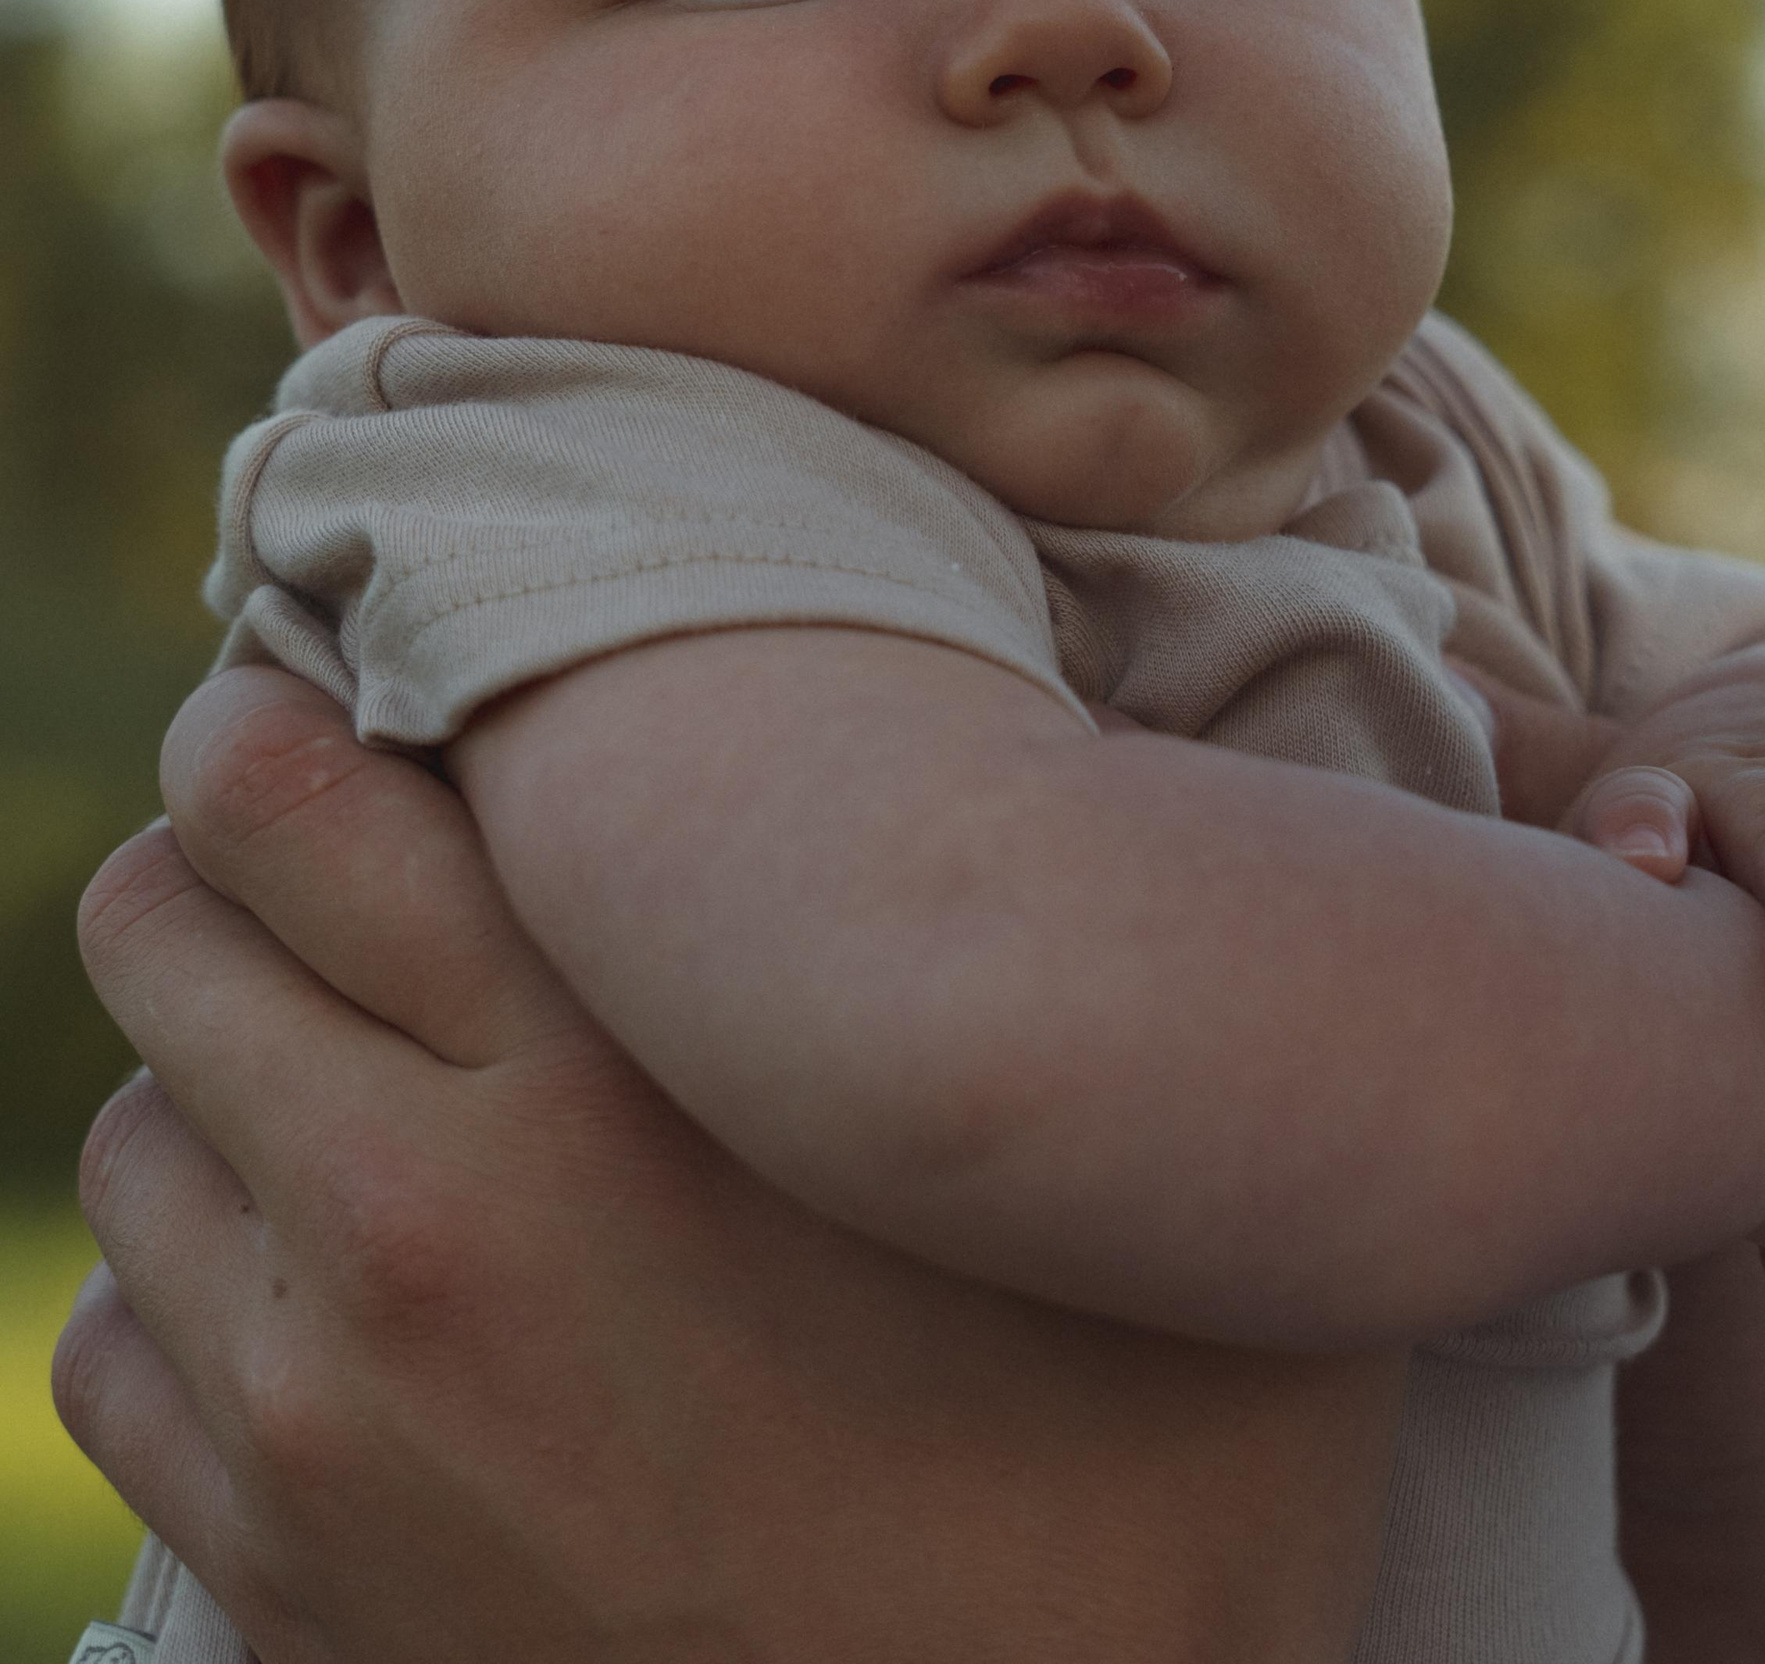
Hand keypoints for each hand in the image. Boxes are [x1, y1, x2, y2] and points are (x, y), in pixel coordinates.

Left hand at [55, 665, 1400, 1663]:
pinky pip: (108, 1360)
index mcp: (609, 1065)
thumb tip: (1028, 751)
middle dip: (232, 864)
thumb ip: (1058, 930)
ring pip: (126, 1137)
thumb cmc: (1133, 1483)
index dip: (279, 715)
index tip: (359, 712)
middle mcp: (420, 1218)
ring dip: (225, 1083)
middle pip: (158, 925)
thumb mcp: (1114, 1164)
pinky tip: (332, 1294)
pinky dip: (187, 1296)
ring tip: (373, 1093)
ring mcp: (325, 1423)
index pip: (284, 788)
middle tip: (360, 876)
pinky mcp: (286, 1587)